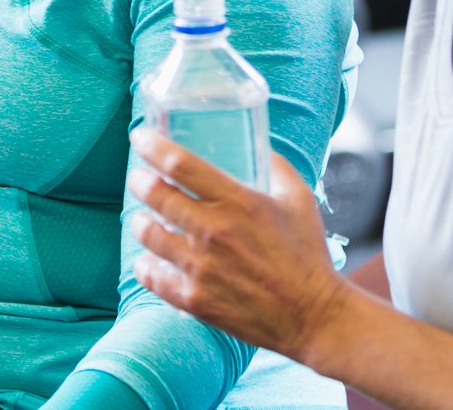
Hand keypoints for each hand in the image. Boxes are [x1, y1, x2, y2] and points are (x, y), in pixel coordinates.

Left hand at [126, 129, 347, 363]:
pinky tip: (149, 259)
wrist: (313, 315)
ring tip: (142, 218)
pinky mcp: (194, 300)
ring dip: (139, 222)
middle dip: (140, 180)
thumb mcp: (299, 199)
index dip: (153, 145)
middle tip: (139, 178)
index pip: (180, 164)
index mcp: (237, 202)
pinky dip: (145, 264)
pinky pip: (152, 277)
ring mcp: (200, 267)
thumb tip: (258, 146)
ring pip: (148, 235)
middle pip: (156, 195)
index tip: (140, 137)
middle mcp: (213, 231)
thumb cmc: (307, 255)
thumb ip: (276, 167)